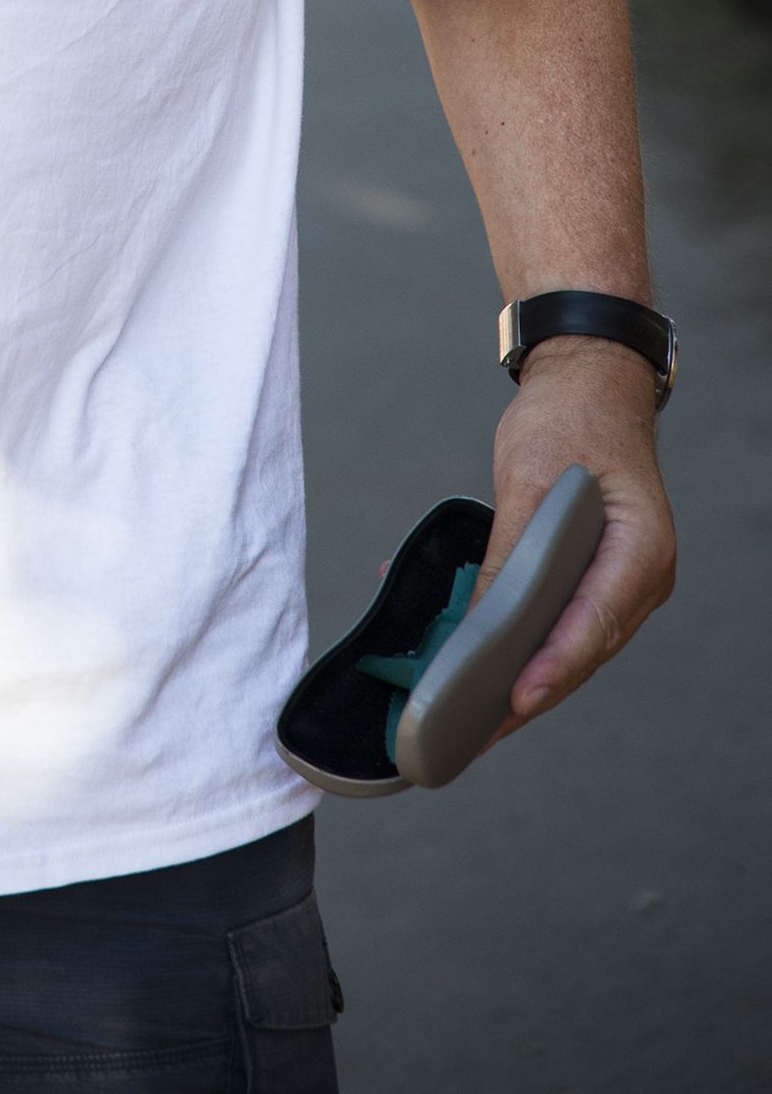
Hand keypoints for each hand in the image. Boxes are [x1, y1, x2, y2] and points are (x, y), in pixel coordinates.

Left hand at [481, 334, 675, 732]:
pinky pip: (557, 620)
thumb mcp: (531, 476)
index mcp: (641, 549)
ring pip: (568, 644)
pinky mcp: (592, 576)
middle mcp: (639, 576)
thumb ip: (514, 548)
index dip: (552, 667)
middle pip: (581, 648)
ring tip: (467, 713)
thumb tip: (482, 617)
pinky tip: (473, 658)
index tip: (515, 700)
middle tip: (473, 729)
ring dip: (519, 674)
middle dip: (527, 690)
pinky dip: (519, 641)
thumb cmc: (570, 418)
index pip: (594, 622)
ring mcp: (620, 580)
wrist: (588, 380)